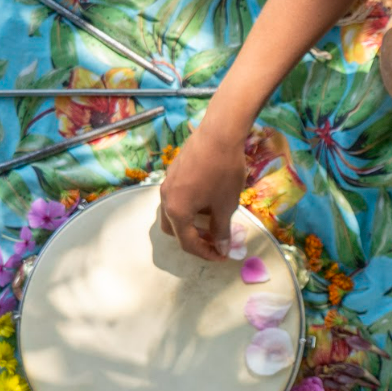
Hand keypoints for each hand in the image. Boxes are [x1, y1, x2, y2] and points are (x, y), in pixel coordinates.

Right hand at [158, 130, 245, 259]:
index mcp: (176, 212)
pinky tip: (208, 199)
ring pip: (174, 213)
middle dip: (194, 239)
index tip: (222, 255)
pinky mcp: (173, 172)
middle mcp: (166, 200)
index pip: (187, 243)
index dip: (206, 253)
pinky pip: (177, 197)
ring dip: (190, 223)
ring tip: (213, 220)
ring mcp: (167, 184)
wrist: (218, 134)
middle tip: (215, 240)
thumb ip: (222, 230)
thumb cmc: (223, 172)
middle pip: (174, 230)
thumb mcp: (226, 205)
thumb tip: (222, 248)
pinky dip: (189, 207)